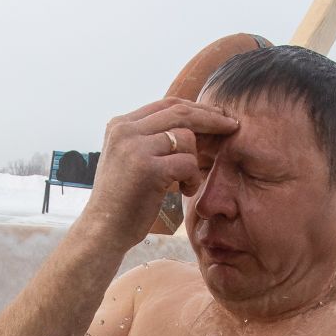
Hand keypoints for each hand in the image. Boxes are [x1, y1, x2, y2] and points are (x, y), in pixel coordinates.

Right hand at [80, 98, 238, 248]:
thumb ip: (149, 139)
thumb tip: (191, 123)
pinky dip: (193, 178)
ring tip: (188, 182)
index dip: (196, 108)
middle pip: (180, 112)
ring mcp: (135, 148)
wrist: (102, 231)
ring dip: (196, 161)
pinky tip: (185, 191)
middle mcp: (125, 131)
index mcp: (120, 125)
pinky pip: (187, 163)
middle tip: (232, 126)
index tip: (217, 116)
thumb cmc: (122, 200)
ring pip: (186, 138)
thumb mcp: (129, 159)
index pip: (167, 104)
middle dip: (211, 118)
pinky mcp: (147, 169)